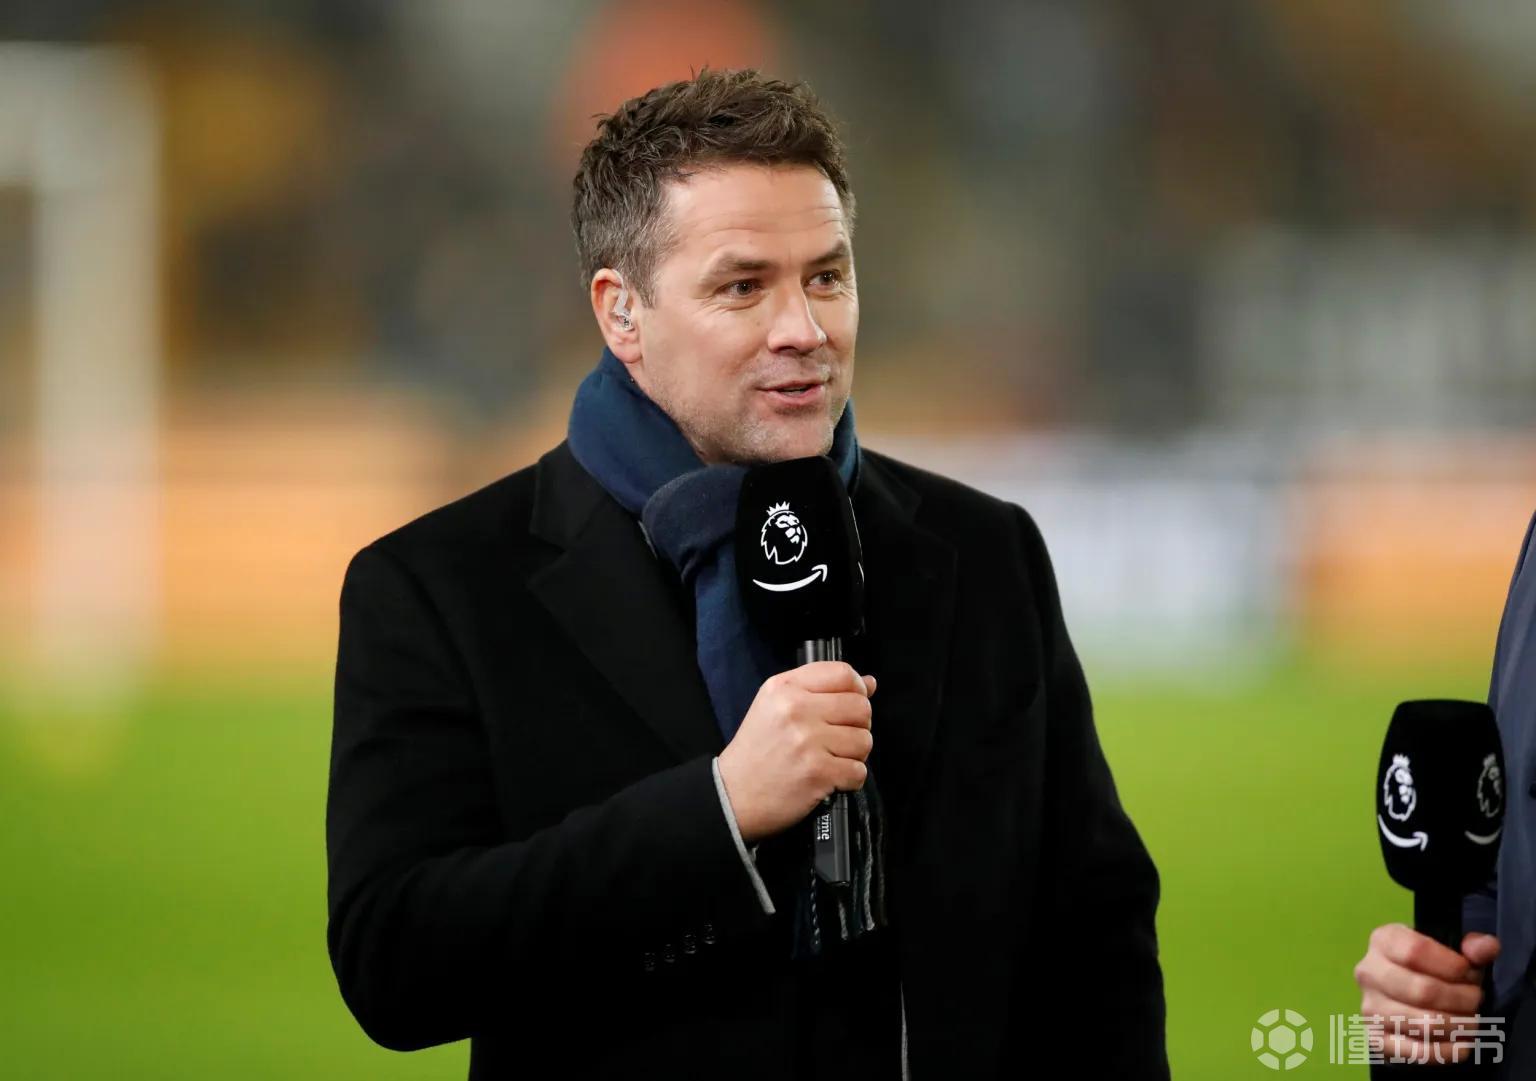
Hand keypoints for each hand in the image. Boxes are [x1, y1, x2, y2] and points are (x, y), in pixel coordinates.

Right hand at [716, 661, 875, 844]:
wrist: (732, 794)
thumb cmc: (757, 750)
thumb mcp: (775, 706)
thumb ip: (820, 689)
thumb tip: (869, 683)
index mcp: (785, 687)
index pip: (843, 673)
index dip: (857, 689)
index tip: (849, 705)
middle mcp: (796, 709)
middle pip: (860, 706)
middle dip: (858, 725)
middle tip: (838, 738)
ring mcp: (808, 741)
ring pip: (864, 740)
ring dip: (854, 754)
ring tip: (831, 759)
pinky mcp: (817, 772)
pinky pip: (859, 771)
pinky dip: (849, 779)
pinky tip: (829, 778)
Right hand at [1353, 924, 1498, 1063]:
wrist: (1404, 994)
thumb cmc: (1432, 967)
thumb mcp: (1451, 950)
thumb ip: (1473, 946)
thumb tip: (1487, 947)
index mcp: (1383, 941)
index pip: (1415, 951)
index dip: (1452, 965)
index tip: (1470, 973)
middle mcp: (1369, 972)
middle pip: (1422, 990)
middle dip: (1462, 999)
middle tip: (1477, 1001)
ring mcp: (1370, 1007)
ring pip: (1422, 1023)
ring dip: (1458, 1026)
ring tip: (1472, 1022)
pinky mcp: (1376, 1038)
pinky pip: (1415, 1052)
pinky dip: (1446, 1052)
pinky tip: (1462, 1045)